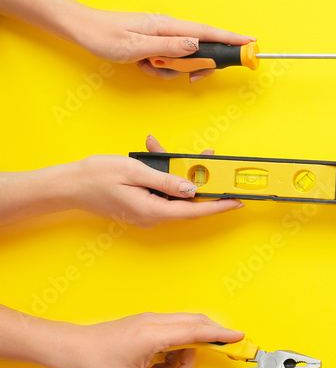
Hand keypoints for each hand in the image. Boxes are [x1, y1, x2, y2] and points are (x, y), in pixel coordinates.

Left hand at [53, 312, 243, 367]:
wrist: (69, 347)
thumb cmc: (93, 361)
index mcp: (153, 334)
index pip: (196, 330)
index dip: (220, 334)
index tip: (239, 337)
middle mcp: (155, 322)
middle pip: (196, 325)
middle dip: (208, 343)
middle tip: (216, 360)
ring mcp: (151, 321)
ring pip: (185, 333)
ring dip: (184, 355)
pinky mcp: (147, 325)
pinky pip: (173, 335)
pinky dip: (174, 352)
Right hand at [64, 134, 241, 227]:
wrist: (67, 185)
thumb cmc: (96, 176)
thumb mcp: (135, 172)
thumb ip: (166, 181)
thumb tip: (192, 189)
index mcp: (153, 210)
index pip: (195, 210)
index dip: (219, 206)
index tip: (237, 201)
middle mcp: (153, 216)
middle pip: (188, 201)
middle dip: (202, 181)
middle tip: (215, 164)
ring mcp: (146, 213)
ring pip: (174, 194)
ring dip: (180, 173)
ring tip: (178, 151)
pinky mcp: (141, 207)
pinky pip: (161, 192)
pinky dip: (163, 174)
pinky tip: (154, 153)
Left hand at [73, 7, 252, 81]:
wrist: (83, 29)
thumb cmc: (105, 36)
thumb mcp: (137, 46)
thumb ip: (169, 47)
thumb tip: (196, 45)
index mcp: (168, 26)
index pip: (208, 33)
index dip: (232, 39)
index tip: (251, 44)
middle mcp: (169, 29)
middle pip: (201, 48)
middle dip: (198, 65)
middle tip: (190, 75)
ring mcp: (164, 36)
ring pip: (185, 57)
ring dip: (174, 69)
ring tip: (152, 68)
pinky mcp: (157, 44)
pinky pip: (171, 60)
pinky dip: (162, 68)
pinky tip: (146, 67)